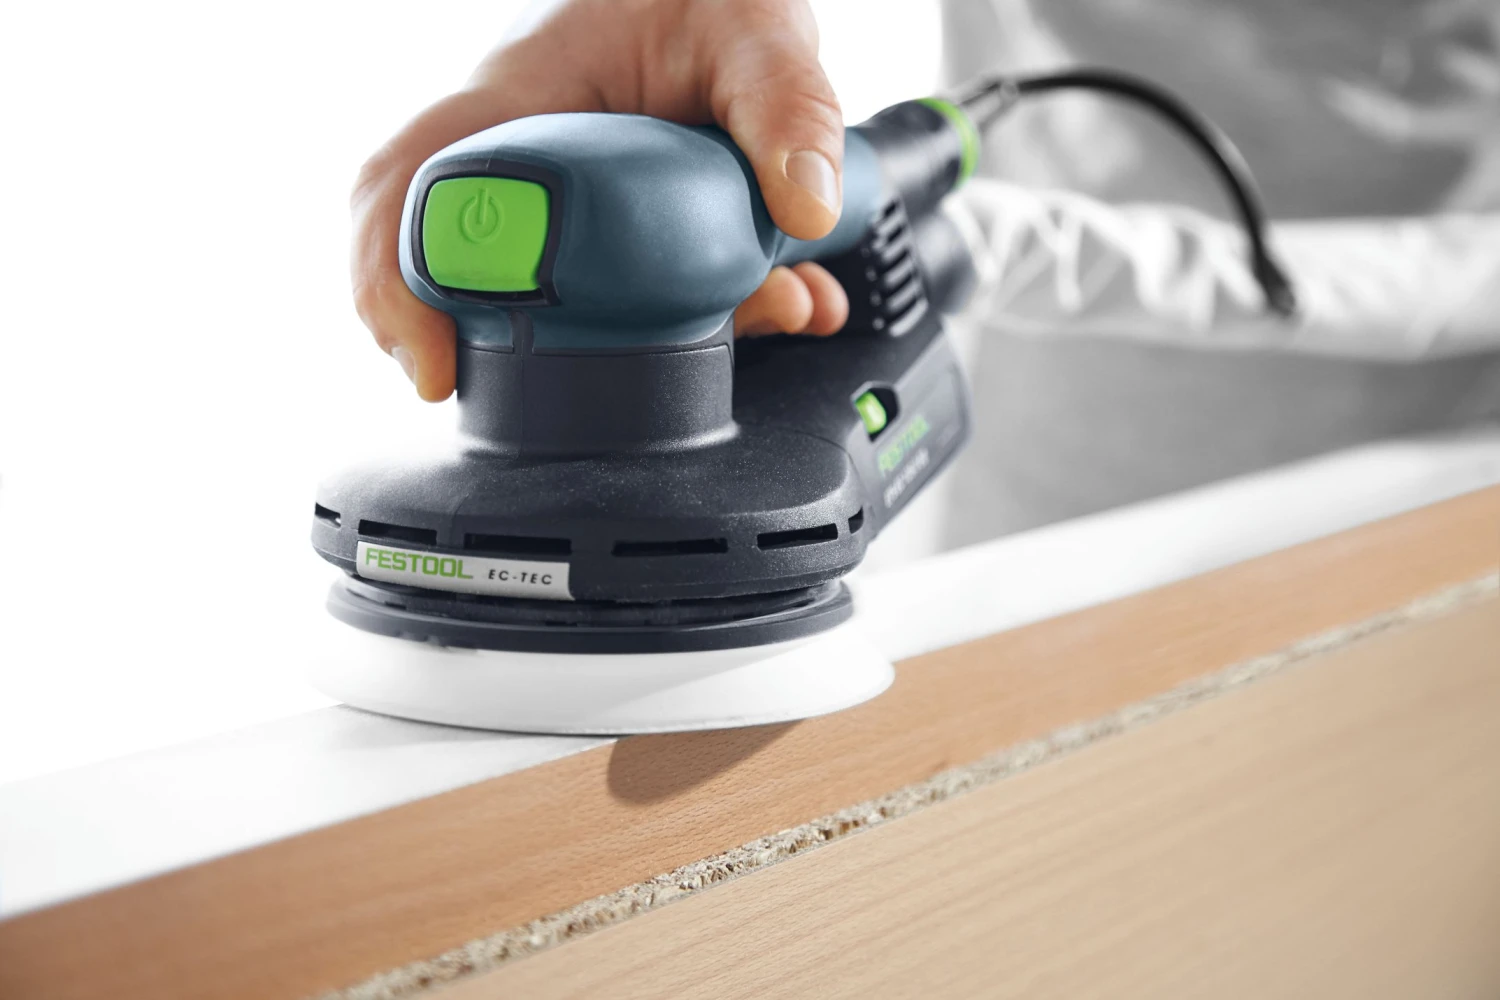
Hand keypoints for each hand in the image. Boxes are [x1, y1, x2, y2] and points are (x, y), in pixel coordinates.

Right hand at [352, 0, 850, 399]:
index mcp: (521, 97)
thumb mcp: (755, 30)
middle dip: (534, 350)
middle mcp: (531, 155)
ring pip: (574, 303)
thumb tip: (806, 207)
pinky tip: (784, 302)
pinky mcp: (624, 230)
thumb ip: (785, 106)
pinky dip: (721, 316)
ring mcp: (573, 199)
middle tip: (607, 390)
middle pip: (470, 276)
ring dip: (667, 339)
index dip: (396, 281)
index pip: (412, 185)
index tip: (436, 365)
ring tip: (762, 314)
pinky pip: (648, 294)